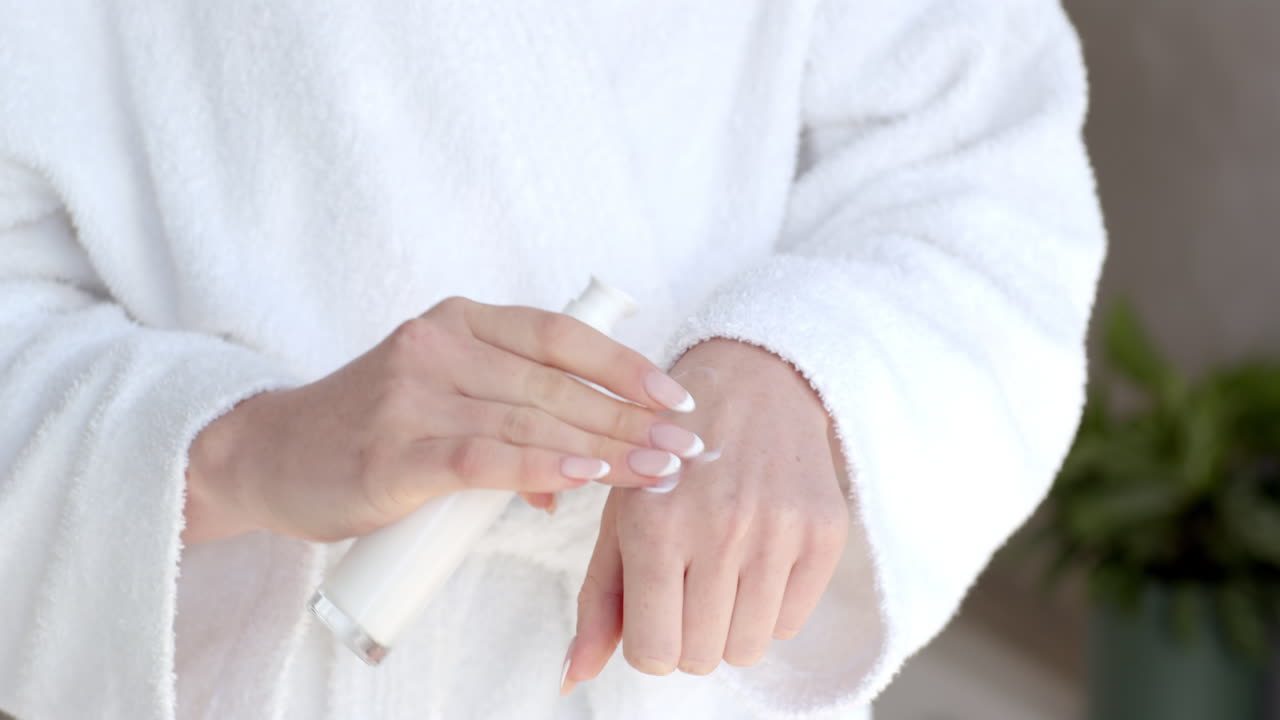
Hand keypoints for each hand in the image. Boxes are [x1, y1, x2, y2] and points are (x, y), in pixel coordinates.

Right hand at [183, 296, 705, 543]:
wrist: (270, 457)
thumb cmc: (367, 432)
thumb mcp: (440, 404)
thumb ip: (508, 425)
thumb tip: (578, 474)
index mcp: (459, 323)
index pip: (560, 336)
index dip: (624, 365)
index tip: (676, 397)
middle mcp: (440, 347)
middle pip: (557, 383)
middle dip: (631, 418)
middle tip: (686, 448)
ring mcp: (415, 395)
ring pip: (533, 418)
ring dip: (606, 448)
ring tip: (659, 471)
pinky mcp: (396, 451)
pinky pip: (486, 456)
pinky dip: (543, 467)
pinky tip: (588, 477)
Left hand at [562, 339, 849, 691]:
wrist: (752, 381)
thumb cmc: (670, 454)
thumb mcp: (620, 513)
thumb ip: (598, 601)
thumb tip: (574, 677)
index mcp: (656, 525)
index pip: (653, 654)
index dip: (650, 641)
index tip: (656, 607)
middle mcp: (720, 530)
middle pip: (702, 657)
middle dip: (689, 634)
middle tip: (689, 584)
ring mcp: (778, 531)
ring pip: (748, 649)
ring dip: (730, 624)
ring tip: (722, 571)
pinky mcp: (824, 532)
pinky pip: (791, 622)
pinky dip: (770, 607)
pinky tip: (757, 558)